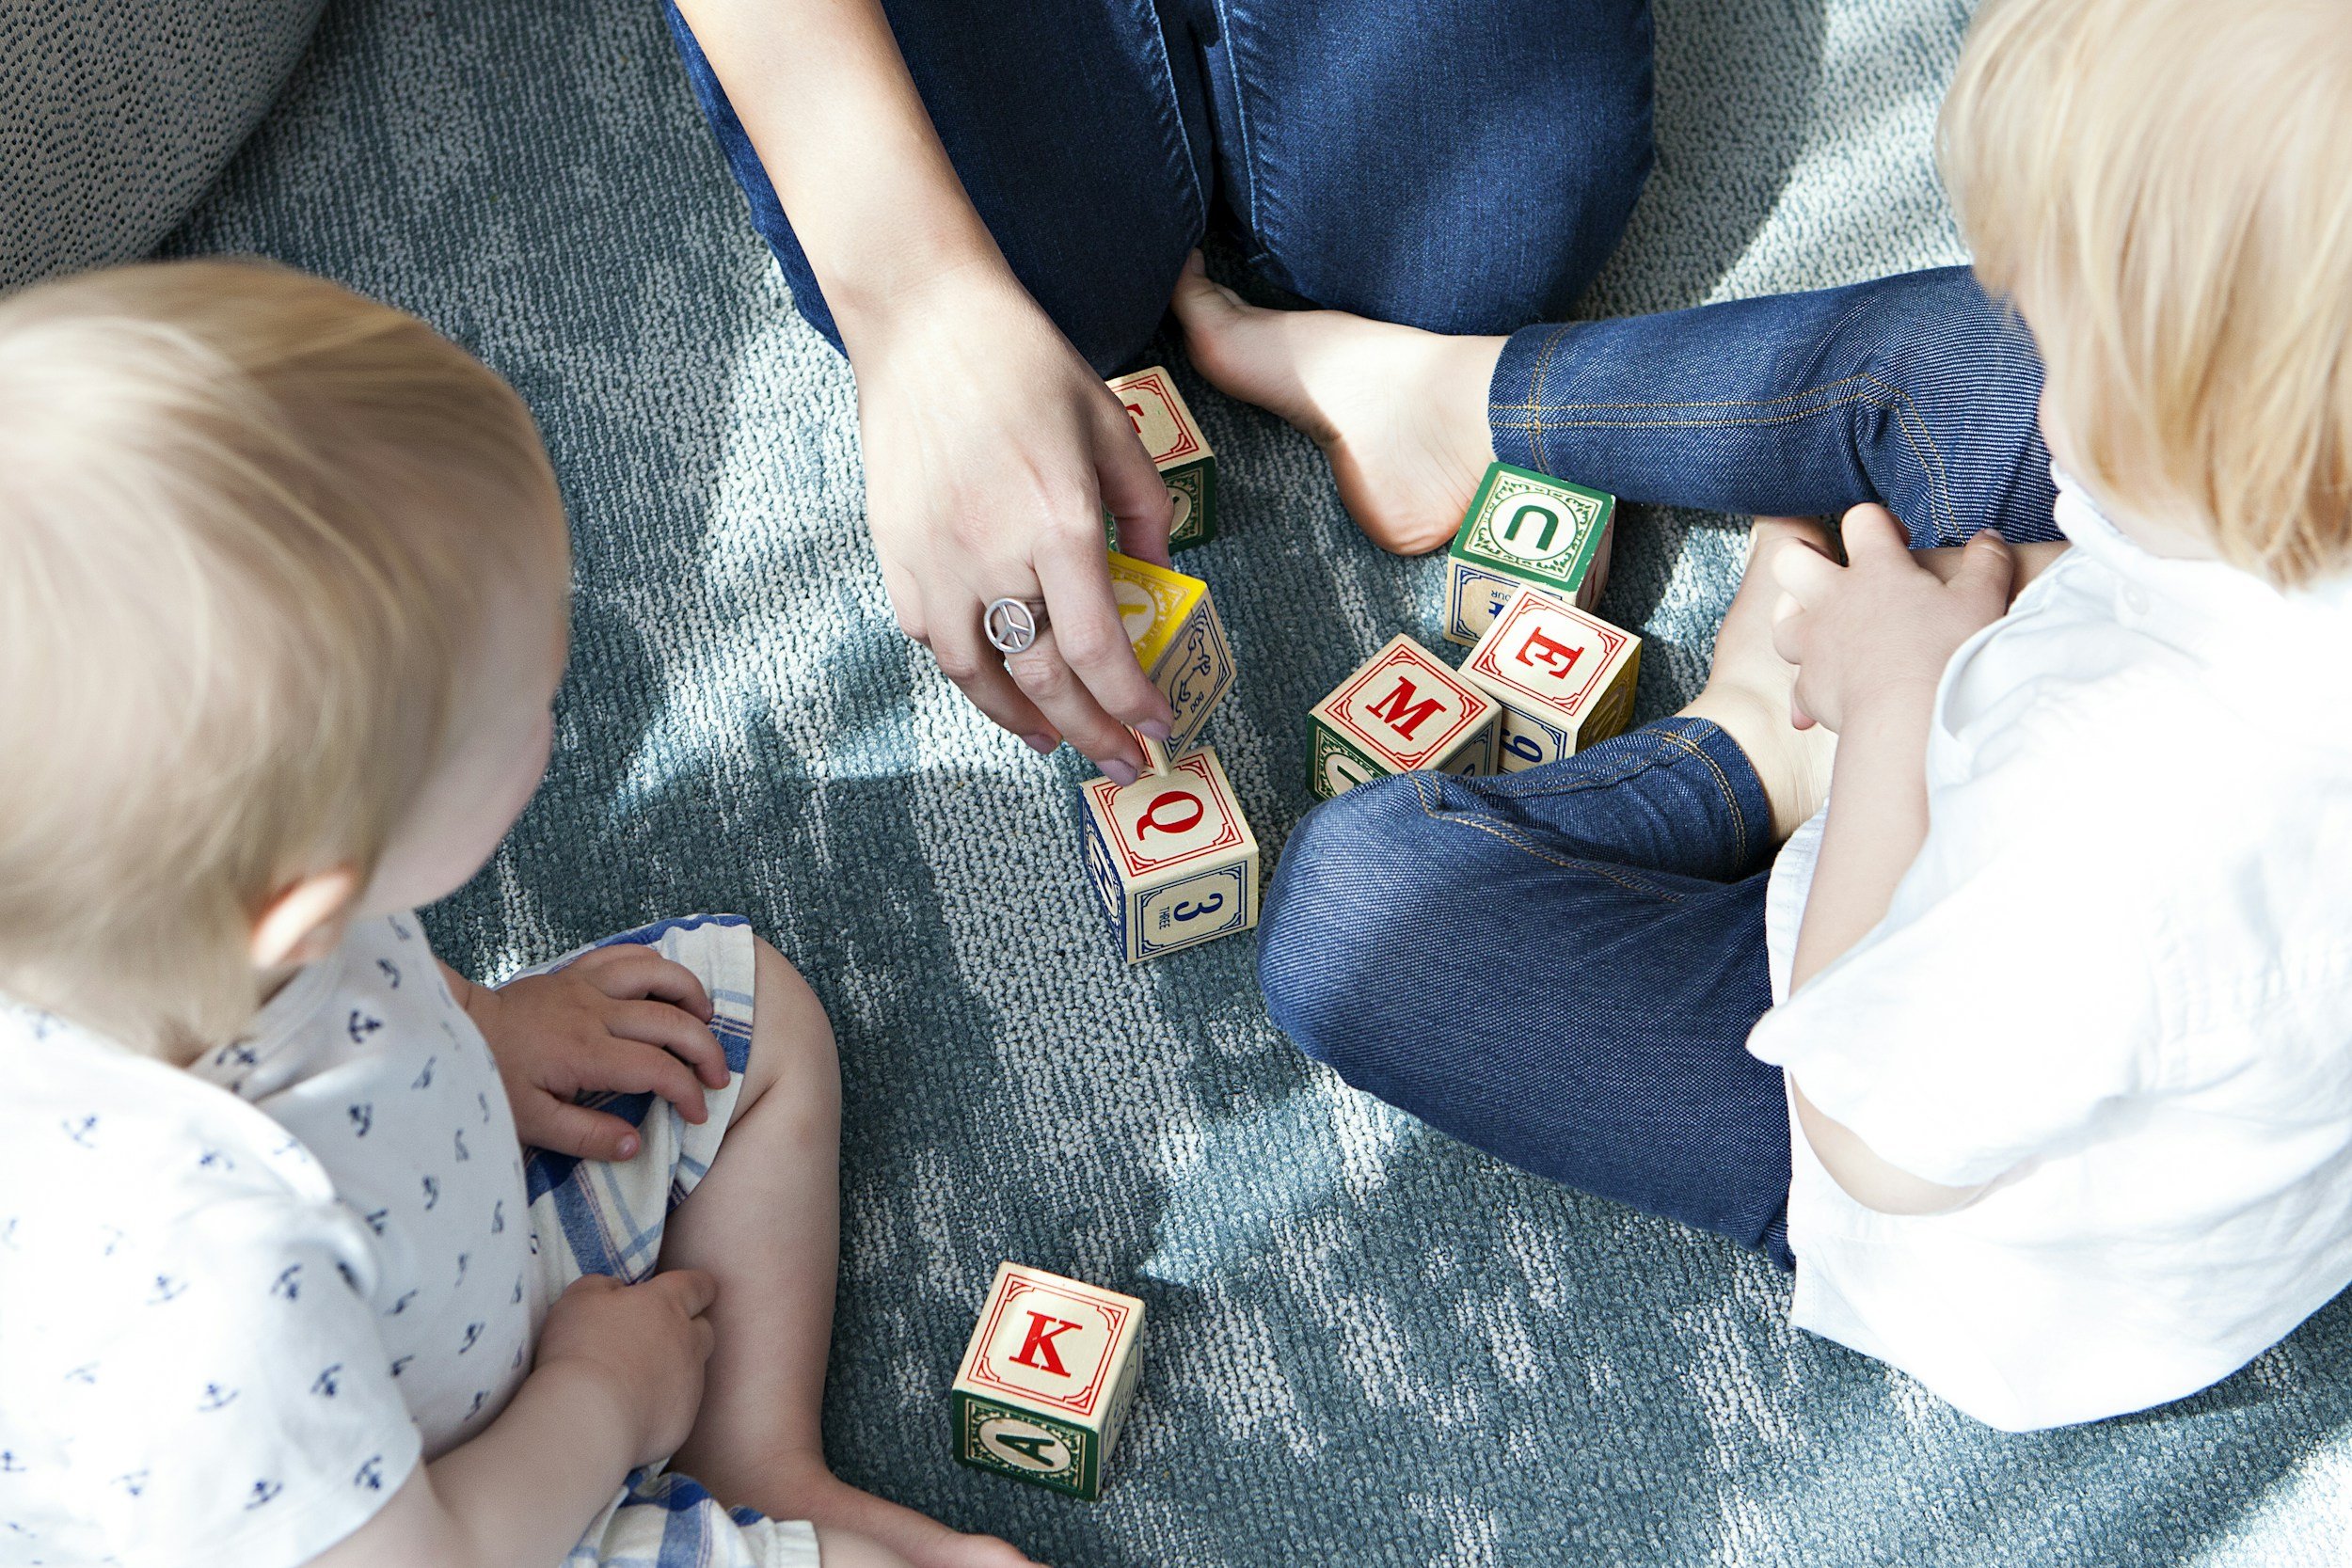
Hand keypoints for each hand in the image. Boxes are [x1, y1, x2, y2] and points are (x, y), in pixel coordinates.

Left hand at [460, 947, 730, 1159]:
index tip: (698, 1113)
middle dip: (706, 1049)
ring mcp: (586, 985)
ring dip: (691, 993)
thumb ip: (586, 1136)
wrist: (457, 1030)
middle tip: (719, 1076)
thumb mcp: (531, 1123)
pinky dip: (656, 964)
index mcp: (585, 1053)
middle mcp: (594, 1012)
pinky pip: (627, 954)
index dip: (688, 1092)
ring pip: (657, 973)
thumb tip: (636, 1145)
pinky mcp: (576, 972)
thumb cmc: (492, 1080)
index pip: (657, 1069)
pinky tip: (668, 984)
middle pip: (671, 1020)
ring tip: (706, 1020)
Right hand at [535, 1271, 717, 1468]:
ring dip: (673, 1372)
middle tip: (656, 1339)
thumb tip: (617, 1290)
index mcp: (667, 1304)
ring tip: (635, 1381)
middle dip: (688, 1331)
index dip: (698, 1287)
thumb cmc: (580, 1349)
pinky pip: (678, 1409)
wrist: (588, 1417)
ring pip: (693, 1371)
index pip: (698, 1285)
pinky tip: (631, 1413)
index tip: (694, 1290)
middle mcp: (688, 1342)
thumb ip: (604, 1286)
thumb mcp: (580, 1298)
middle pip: (704, 1330)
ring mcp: (690, 1384)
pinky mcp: (683, 1422)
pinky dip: (661, 1408)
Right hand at [843, 262, 1177, 780]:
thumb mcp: (1113, 428)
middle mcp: (993, 555)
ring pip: (979, 677)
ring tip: (1056, 738)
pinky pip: (933, 640)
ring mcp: (935, 560)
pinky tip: (998, 679)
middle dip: (1092, 734)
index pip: (1099, 650)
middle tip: (1121, 762)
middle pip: (1045, 680)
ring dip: (1023, 721)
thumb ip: (1146, 513)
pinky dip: (970, 672)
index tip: (1157, 728)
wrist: (924, 322)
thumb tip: (1158, 582)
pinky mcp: (895, 554)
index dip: (1131, 703)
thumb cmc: (1026, 365)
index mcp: (1058, 522)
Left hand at [1770, 504, 2012, 732]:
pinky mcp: (1809, 687)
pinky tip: (1821, 699)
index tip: (1898, 543)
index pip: (1860, 520)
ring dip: (1795, 619)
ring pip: (1781, 618)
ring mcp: (1814, 643)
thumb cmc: (1949, 654)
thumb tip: (1988, 538)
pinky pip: (1796, 684)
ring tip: (1821, 627)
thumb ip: (1986, 562)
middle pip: (1790, 559)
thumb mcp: (1982, 600)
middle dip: (1804, 557)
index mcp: (1876, 569)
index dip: (1877, 522)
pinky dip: (1807, 689)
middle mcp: (1833, 600)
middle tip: (1831, 572)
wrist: (1912, 718)